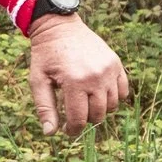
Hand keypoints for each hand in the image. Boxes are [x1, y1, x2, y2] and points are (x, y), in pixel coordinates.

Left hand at [26, 13, 130, 135]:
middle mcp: (96, 76)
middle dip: (85, 120)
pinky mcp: (116, 63)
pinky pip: (123, 91)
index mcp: (74, 82)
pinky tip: (99, 95)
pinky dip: (114, 98)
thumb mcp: (38, 81)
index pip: (79, 119)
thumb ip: (45, 108)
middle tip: (74, 115)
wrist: (59, 28)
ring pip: (112, 105)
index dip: (72, 130)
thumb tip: (50, 133)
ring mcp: (109, 69)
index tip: (66, 130)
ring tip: (85, 104)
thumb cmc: (45, 56)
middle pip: (97, 115)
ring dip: (99, 110)